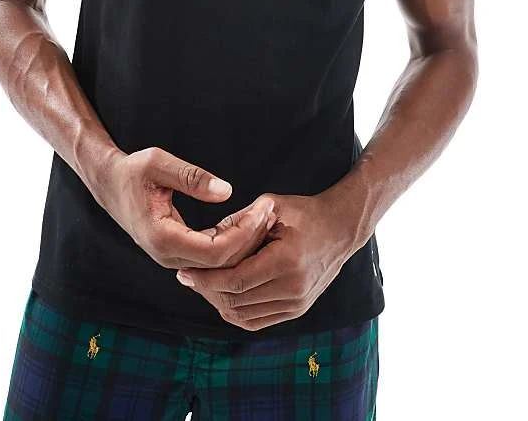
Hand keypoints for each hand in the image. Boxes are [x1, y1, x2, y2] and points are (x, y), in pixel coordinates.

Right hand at [94, 146, 277, 269]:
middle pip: (221, 263)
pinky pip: (210, 256)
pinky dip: (231, 241)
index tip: (263, 210)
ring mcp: (172, 257)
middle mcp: (167, 255)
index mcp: (162, 237)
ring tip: (266, 215)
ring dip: (244, 242)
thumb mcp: (159, 163)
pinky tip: (249, 221)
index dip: (244, 235)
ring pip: (218, 263)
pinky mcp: (178, 251)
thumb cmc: (132, 170)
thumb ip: (192, 177)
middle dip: (250, 239)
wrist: (109, 183)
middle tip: (272, 211)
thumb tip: (227, 191)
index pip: (216, 252)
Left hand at [174, 191, 354, 331]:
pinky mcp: (297, 310)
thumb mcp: (271, 206)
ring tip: (203, 285)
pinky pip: (257, 321)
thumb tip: (204, 237)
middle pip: (237, 302)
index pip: (236, 281)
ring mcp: (297, 304)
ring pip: (244, 316)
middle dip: (207, 291)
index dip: (206, 280)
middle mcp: (293, 289)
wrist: (340, 228)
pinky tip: (223, 294)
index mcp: (287, 261)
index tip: (186, 272)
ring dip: (219, 303)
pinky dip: (236, 311)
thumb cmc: (304, 212)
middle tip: (188, 277)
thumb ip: (238, 222)